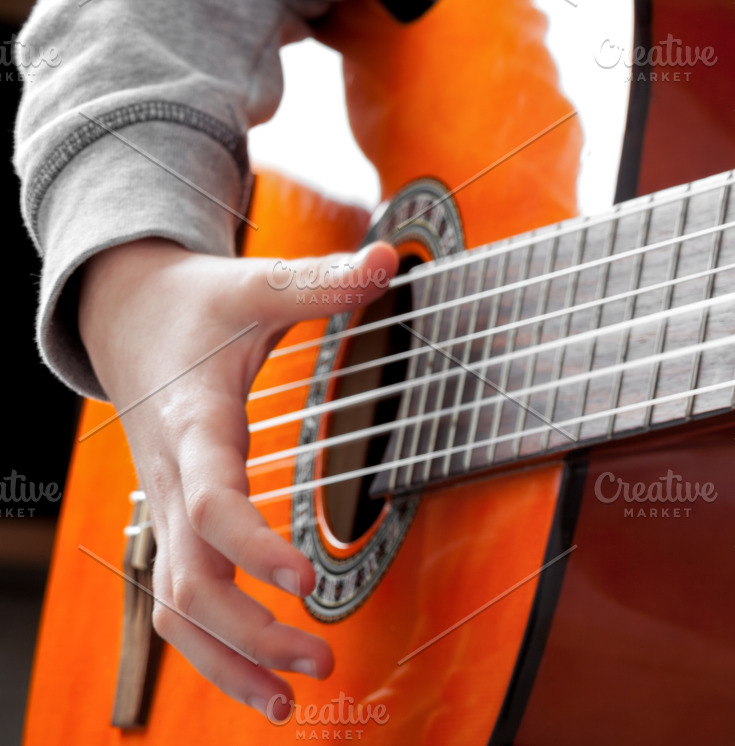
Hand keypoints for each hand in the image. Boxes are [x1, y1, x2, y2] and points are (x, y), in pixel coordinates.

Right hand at [78, 236, 397, 717]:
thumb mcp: (253, 288)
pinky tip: (259, 680)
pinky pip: (177, 605)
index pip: (212, 502)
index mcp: (193, 427)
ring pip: (172, 612)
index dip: (252, 544)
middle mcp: (169, 482)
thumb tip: (385, 261)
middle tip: (322, 662)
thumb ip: (319, 283)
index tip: (305, 578)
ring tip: (291, 699)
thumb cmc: (194, 307)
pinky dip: (212, 650)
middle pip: (188, 584)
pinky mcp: (172, 526)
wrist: (125, 315)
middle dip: (248, 634)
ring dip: (226, 662)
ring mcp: (164, 512)